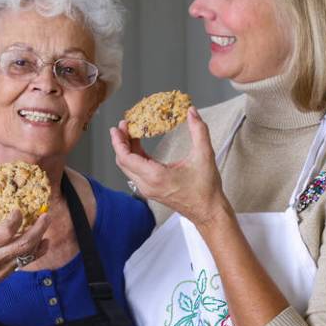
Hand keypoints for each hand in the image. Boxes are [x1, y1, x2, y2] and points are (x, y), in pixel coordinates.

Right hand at [0, 184, 50, 311]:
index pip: (5, 232)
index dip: (15, 219)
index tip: (18, 209)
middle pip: (23, 243)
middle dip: (38, 228)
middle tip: (45, 214)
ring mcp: (3, 267)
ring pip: (28, 253)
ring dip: (40, 237)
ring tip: (45, 222)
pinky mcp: (8, 272)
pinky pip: (27, 261)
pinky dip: (38, 251)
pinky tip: (44, 241)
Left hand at [110, 107, 227, 225]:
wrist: (208, 212)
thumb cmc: (206, 190)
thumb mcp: (204, 156)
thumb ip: (199, 131)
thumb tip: (192, 112)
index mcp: (156, 176)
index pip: (126, 158)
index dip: (118, 142)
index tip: (116, 128)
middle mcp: (148, 184)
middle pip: (123, 162)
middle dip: (120, 142)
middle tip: (123, 126)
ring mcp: (148, 189)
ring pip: (128, 167)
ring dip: (126, 150)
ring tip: (129, 133)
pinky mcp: (151, 190)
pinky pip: (136, 172)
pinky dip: (134, 158)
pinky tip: (139, 146)